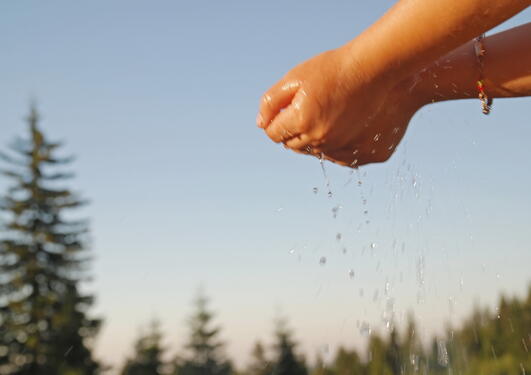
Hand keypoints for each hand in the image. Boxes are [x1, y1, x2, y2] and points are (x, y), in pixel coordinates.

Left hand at [256, 43, 418, 165]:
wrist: (376, 68)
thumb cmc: (334, 69)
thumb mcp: (295, 77)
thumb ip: (271, 102)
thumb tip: (261, 124)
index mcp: (302, 122)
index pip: (274, 133)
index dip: (278, 120)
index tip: (288, 108)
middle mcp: (322, 141)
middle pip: (294, 145)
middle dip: (295, 130)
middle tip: (310, 108)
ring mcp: (345, 149)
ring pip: (317, 153)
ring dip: (316, 139)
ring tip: (329, 113)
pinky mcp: (366, 154)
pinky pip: (343, 157)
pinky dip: (340, 146)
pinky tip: (346, 124)